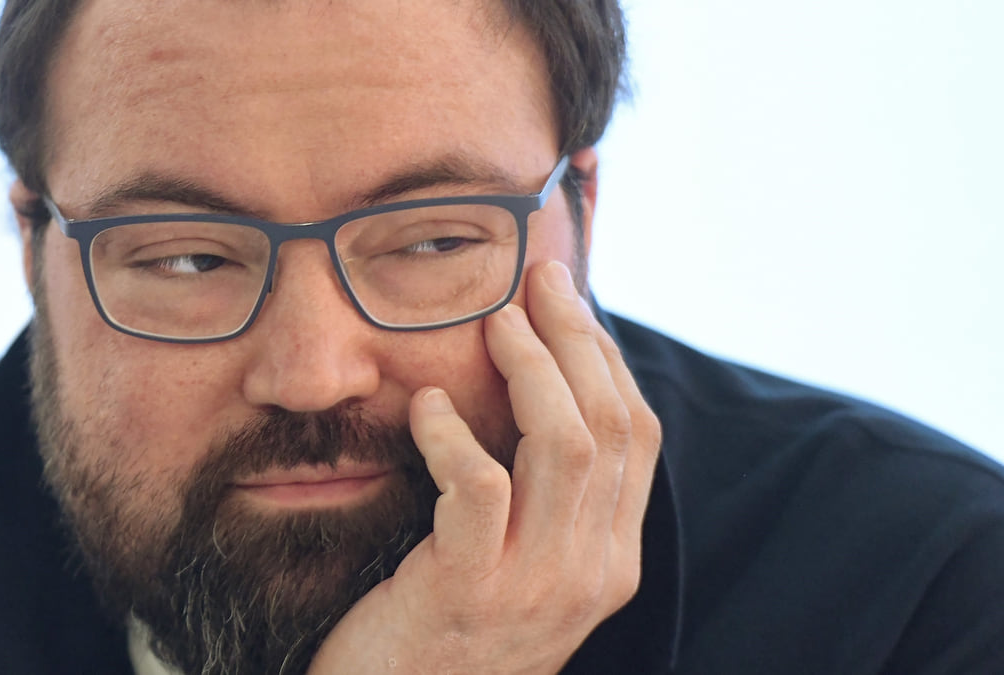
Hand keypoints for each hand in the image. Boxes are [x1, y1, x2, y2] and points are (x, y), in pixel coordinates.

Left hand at [307, 261, 662, 673]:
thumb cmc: (445, 628)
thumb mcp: (519, 565)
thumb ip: (543, 497)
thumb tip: (540, 391)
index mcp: (611, 560)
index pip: (638, 437)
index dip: (606, 359)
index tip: (570, 304)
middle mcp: (591, 573)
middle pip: (611, 425)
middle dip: (577, 340)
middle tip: (538, 281)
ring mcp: (537, 586)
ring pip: (564, 443)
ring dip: (532, 368)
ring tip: (496, 322)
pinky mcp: (468, 589)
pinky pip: (479, 485)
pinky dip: (453, 433)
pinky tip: (426, 406)